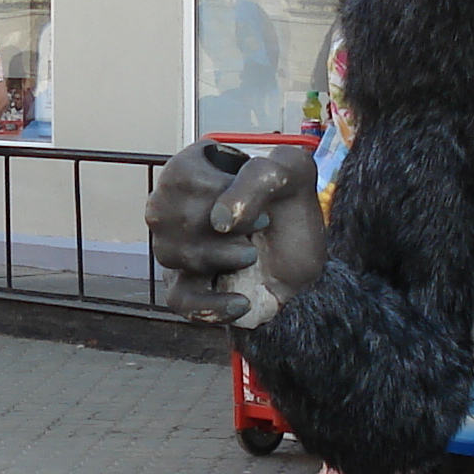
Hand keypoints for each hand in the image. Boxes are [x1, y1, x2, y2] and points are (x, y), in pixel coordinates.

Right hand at [144, 142, 324, 328]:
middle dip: (225, 227)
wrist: (304, 244)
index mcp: (189, 168)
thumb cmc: (292, 199)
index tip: (259, 203)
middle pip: (169, 217)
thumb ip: (257, 180)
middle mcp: (170, 206)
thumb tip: (219, 221)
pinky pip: (176, 298)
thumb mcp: (291, 170)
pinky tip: (241, 302)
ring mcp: (174, 246)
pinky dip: (210, 305)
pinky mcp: (185, 283)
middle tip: (262, 225)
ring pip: (170, 254)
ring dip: (221, 258)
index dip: (223, 193)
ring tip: (251, 254)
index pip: (180, 178)